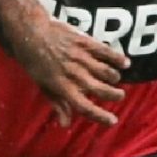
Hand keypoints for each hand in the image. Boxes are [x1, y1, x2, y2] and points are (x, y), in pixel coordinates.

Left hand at [11, 17, 129, 126]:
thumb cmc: (34, 61)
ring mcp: (81, 58)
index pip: (85, 107)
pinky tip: (125, 63)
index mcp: (62, 87)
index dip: (100, 116)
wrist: (30, 31)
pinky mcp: (85, 43)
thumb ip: (57, 103)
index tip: (113, 121)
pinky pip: (107, 52)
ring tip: (115, 79)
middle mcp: (74, 74)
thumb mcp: (42, 84)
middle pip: (102, 90)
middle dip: (115, 95)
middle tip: (119, 95)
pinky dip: (118, 59)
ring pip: (107, 72)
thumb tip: (65, 124)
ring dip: (114, 78)